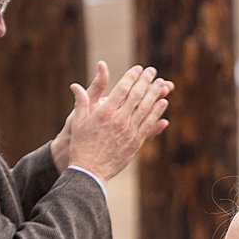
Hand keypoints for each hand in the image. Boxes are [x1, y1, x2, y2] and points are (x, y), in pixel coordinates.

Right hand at [65, 61, 171, 181]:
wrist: (90, 170)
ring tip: (162, 84)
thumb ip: (81, 101)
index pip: (122, 89)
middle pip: (137, 96)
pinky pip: (149, 124)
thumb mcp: (78, 121)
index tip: (138, 68)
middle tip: (152, 71)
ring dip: (155, 94)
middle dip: (146, 81)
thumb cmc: (81, 144)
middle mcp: (119, 120)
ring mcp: (130, 132)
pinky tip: (163, 104)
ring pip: (146, 109)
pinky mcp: (136, 142)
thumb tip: (75, 85)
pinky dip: (157, 113)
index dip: (132, 77)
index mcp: (105, 112)